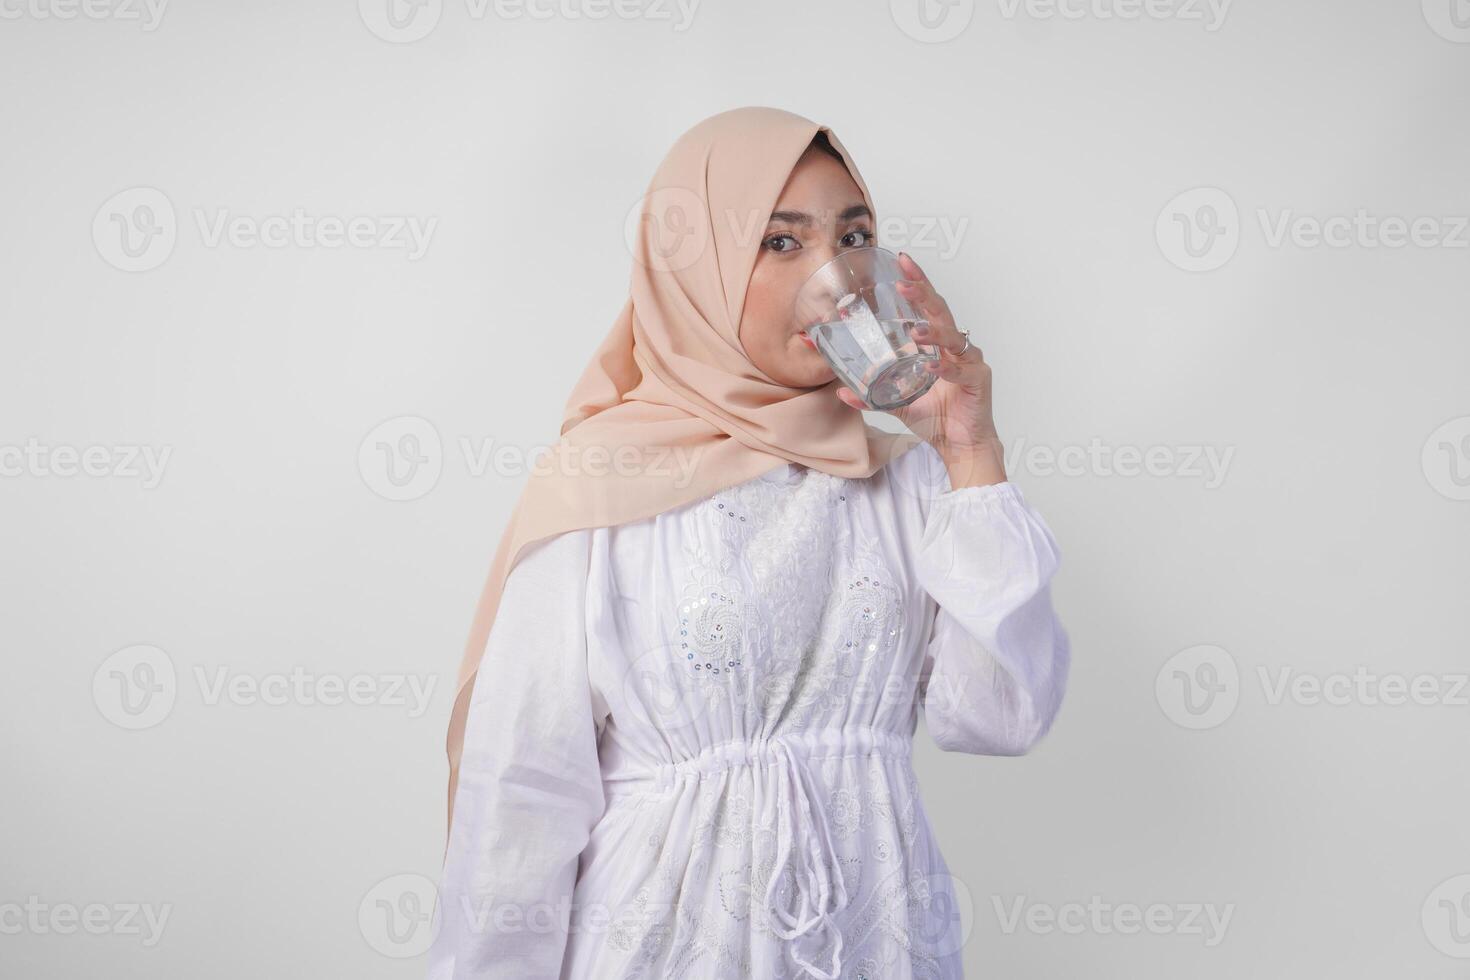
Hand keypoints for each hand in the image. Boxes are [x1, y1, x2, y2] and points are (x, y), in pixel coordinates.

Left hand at [834, 252, 1006, 488]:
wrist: (960, 445)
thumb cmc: (936, 418)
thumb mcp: (897, 403)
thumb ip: (872, 394)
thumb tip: (840, 390)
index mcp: (937, 345)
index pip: (926, 306)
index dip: (916, 283)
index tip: (901, 261)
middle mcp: (955, 347)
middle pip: (940, 311)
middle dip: (922, 292)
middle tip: (904, 279)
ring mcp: (968, 362)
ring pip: (952, 338)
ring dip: (932, 332)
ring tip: (913, 330)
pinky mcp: (977, 381)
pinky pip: (960, 371)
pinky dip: (945, 369)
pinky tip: (932, 368)